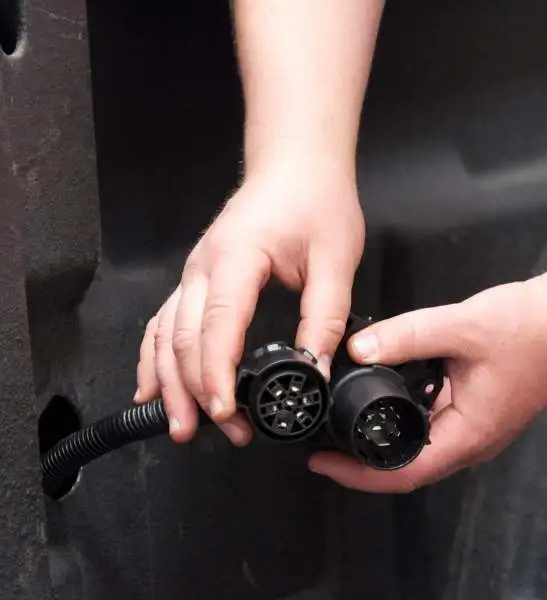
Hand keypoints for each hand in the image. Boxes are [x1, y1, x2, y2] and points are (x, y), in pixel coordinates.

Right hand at [134, 160, 364, 444]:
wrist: (295, 168)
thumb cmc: (314, 202)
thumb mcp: (335, 259)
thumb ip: (323, 316)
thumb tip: (313, 368)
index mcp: (235, 258)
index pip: (216, 325)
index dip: (217, 373)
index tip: (228, 413)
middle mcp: (202, 266)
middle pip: (181, 337)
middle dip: (195, 390)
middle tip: (216, 432)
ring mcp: (193, 272)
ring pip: (164, 334)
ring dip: (169, 382)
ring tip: (180, 425)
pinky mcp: (197, 278)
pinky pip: (164, 322)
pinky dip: (155, 358)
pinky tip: (153, 387)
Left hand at [308, 274, 546, 491]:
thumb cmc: (529, 327)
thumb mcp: (457, 326)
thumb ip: (404, 336)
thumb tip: (358, 349)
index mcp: (468, 433)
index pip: (403, 474)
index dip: (356, 474)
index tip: (322, 463)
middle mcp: (471, 440)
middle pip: (407, 469)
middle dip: (361, 464)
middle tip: (323, 446)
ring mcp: (474, 428)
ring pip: (419, 449)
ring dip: (380, 444)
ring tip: (343, 427)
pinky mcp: (475, 411)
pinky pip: (431, 428)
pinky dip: (401, 423)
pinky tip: (382, 402)